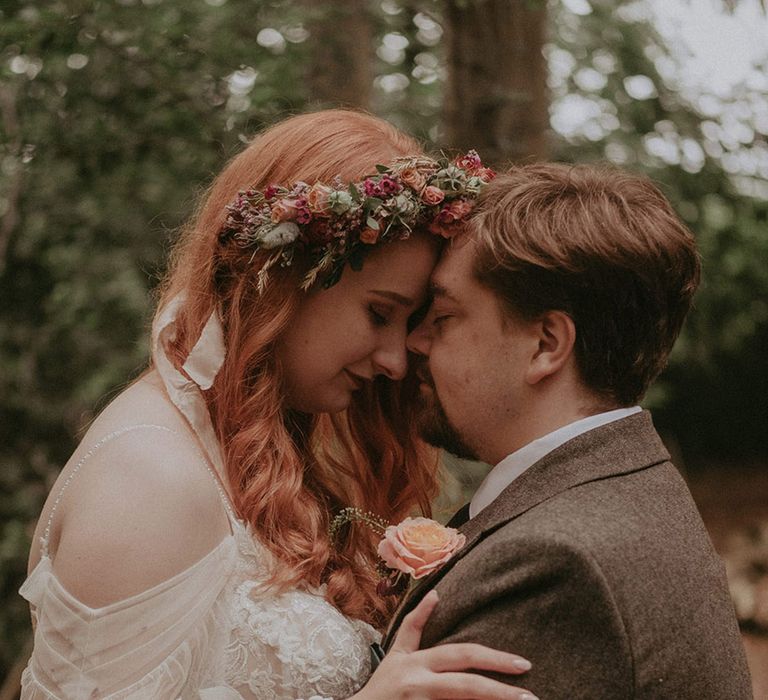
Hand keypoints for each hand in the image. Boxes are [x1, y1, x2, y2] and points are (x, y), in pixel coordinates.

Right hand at [352, 590, 536, 699]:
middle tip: (530, 697)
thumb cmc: (383, 686)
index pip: (461, 655)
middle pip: (466, 686)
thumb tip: (436, 594)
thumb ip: (415, 625)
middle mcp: (419, 683)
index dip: (492, 658)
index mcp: (418, 663)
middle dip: (500, 690)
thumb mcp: (397, 653)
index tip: (523, 664)